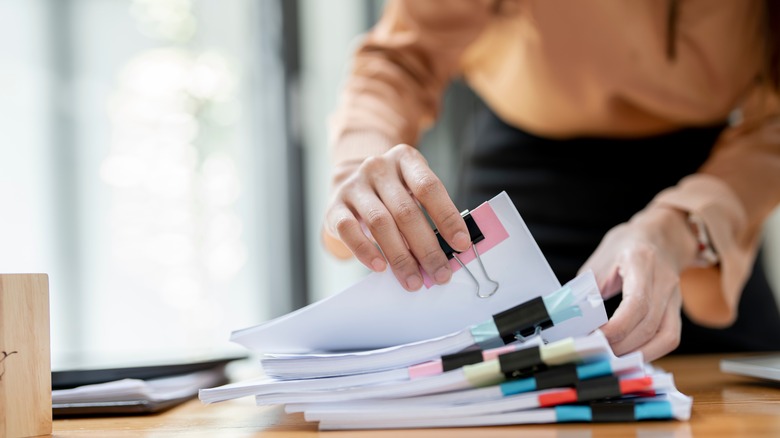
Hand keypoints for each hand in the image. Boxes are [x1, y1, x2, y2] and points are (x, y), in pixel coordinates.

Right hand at [323, 144, 471, 290]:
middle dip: (427, 248)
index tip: (462, 244)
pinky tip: (380, 267)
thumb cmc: (391, 193)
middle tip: (440, 274)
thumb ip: (429, 214)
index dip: (447, 217)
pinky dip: (365, 251)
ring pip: (380, 223)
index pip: (429, 187)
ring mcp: (354, 186)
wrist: (350, 183)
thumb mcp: (412, 191)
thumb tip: (449, 252)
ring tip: (414, 280)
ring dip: (400, 257)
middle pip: (406, 211)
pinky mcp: (334, 207)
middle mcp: (378, 168)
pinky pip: (348, 230)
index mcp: (405, 159)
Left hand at [578, 207, 698, 360]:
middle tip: (596, 352)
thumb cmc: (625, 247)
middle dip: (621, 345)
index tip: (594, 337)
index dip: (616, 328)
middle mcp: (664, 280)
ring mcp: (676, 297)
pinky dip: (651, 352)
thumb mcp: (599, 261)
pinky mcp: (677, 309)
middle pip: (649, 325)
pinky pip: (670, 338)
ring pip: (666, 337)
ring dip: (637, 354)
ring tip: (612, 358)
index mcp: (642, 262)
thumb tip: (569, 319)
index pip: (636, 304)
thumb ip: (586, 290)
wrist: (660, 235)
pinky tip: (630, 354)